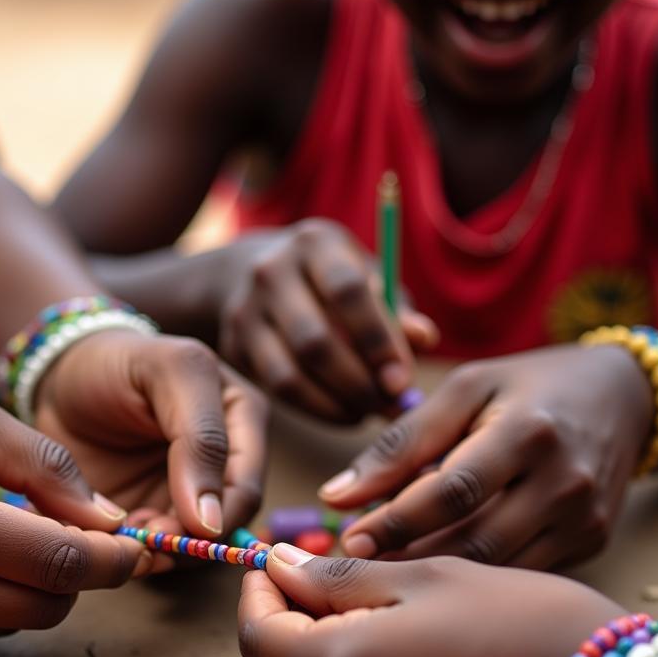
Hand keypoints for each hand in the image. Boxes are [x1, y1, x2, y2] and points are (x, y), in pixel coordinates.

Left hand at [34, 330, 267, 538]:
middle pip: (222, 526)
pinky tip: (115, 539)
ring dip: (160, 551)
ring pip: (188, 547)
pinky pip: (152, 551)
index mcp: (243, 423)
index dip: (222, 517)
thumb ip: (202, 437)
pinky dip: (136, 554)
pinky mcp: (148, 517)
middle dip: (187, 540)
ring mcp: (185, 496)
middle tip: (148, 537)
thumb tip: (213, 521)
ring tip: (129, 536)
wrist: (59, 378)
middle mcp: (222, 466)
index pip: (247, 488)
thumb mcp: (169, 373)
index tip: (187, 529)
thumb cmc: (119, 361)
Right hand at [215, 219, 436, 422]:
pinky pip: (277, 391)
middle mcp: (271, 272)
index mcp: (315, 243)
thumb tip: (424, 339)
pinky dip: (317, 410)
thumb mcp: (368, 279)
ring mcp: (244, 311)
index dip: (378, 340)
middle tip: (392, 407)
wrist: (252, 275)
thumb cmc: (332, 283)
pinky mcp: (233, 347)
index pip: (348, 291)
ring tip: (369, 413)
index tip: (402, 380)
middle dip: (359, 384)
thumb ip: (397, 311)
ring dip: (337, 404)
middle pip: (315, 341)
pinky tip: (344, 413)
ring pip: (290, 375)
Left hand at [321, 345, 654, 568]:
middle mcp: (565, 481)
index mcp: (529, 432)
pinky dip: (477, 578)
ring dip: (439, 577)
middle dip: (410, 558)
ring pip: (498, 567)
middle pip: (474, 539)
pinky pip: (522, 572)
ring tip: (389, 574)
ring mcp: (585, 518)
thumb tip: (335, 495)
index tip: (349, 541)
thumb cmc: (527, 387)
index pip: (452, 491)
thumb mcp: (465, 390)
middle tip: (360, 568)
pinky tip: (440, 578)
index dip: (396, 521)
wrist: (624, 396)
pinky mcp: (593, 543)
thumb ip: (402, 442)